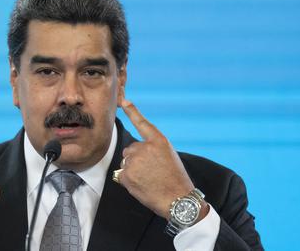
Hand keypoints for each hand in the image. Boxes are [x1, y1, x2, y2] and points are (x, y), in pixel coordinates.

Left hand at [117, 99, 198, 218]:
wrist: (178, 199)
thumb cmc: (175, 179)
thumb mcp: (168, 156)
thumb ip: (151, 149)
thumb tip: (132, 153)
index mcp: (159, 141)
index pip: (143, 123)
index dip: (132, 111)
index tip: (124, 100)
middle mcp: (145, 148)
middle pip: (130, 150)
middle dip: (137, 160)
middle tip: (152, 172)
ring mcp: (134, 161)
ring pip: (126, 163)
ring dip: (133, 171)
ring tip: (149, 180)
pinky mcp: (126, 174)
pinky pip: (122, 175)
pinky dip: (129, 181)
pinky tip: (142, 186)